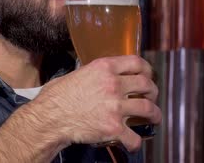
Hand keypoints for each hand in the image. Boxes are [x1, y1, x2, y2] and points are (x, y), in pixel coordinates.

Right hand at [31, 55, 161, 151]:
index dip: (146, 69)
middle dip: (153, 92)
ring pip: (148, 109)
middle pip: (146, 85)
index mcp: (104, 68)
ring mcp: (115, 107)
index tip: (148, 74)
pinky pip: (134, 137)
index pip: (136, 62)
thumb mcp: (76, 74)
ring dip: (155, 115)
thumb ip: (93, 73)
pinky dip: (135, 142)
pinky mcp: (113, 128)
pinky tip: (133, 142)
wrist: (49, 119)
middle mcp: (114, 85)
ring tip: (154, 118)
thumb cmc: (56, 97)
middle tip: (151, 97)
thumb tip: (98, 76)